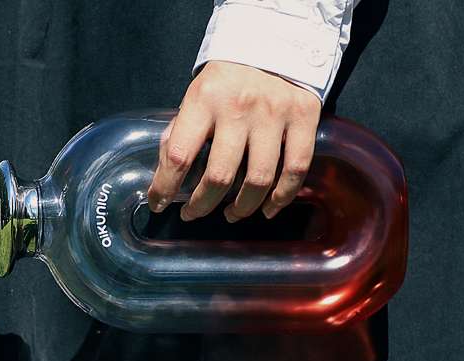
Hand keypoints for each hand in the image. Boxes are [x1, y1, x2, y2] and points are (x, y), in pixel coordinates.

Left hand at [148, 61, 320, 221]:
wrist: (273, 42)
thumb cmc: (226, 80)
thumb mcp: (195, 97)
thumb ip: (181, 133)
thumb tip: (166, 177)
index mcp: (204, 101)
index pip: (179, 155)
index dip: (165, 187)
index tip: (159, 204)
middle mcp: (239, 108)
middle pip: (220, 176)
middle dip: (202, 205)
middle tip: (194, 214)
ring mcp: (274, 113)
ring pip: (259, 179)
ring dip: (242, 208)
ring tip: (230, 215)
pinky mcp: (304, 117)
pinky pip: (295, 169)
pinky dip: (281, 198)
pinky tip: (267, 209)